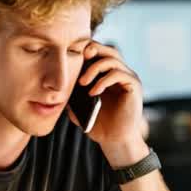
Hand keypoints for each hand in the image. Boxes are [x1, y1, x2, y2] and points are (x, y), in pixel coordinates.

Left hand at [71, 41, 149, 165]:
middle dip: (92, 50)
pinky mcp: (133, 86)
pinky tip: (93, 92)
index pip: (99, 53)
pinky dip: (103, 81)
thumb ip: (72, 95)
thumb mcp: (80, 106)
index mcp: (108, 74)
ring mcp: (128, 78)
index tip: (71, 59)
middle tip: (78, 60)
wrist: (115, 141)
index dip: (86, 51)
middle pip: (108, 50)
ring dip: (94, 68)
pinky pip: (119, 74)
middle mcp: (120, 73)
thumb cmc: (99, 125)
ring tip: (82, 83)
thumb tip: (56, 86)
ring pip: (112, 59)